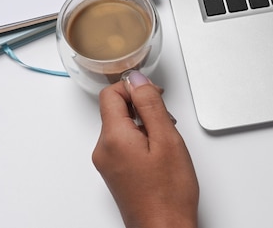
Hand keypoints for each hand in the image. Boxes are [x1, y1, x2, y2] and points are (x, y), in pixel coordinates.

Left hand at [92, 71, 198, 227]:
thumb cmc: (169, 193)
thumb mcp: (166, 139)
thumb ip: (149, 105)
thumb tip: (137, 79)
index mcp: (113, 138)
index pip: (111, 94)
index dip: (134, 88)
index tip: (154, 95)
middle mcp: (103, 149)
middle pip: (115, 109)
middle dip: (141, 107)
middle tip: (165, 121)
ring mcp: (107, 162)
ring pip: (121, 126)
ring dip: (143, 124)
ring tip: (165, 142)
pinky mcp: (114, 172)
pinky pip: (123, 143)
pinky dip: (141, 140)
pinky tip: (159, 154)